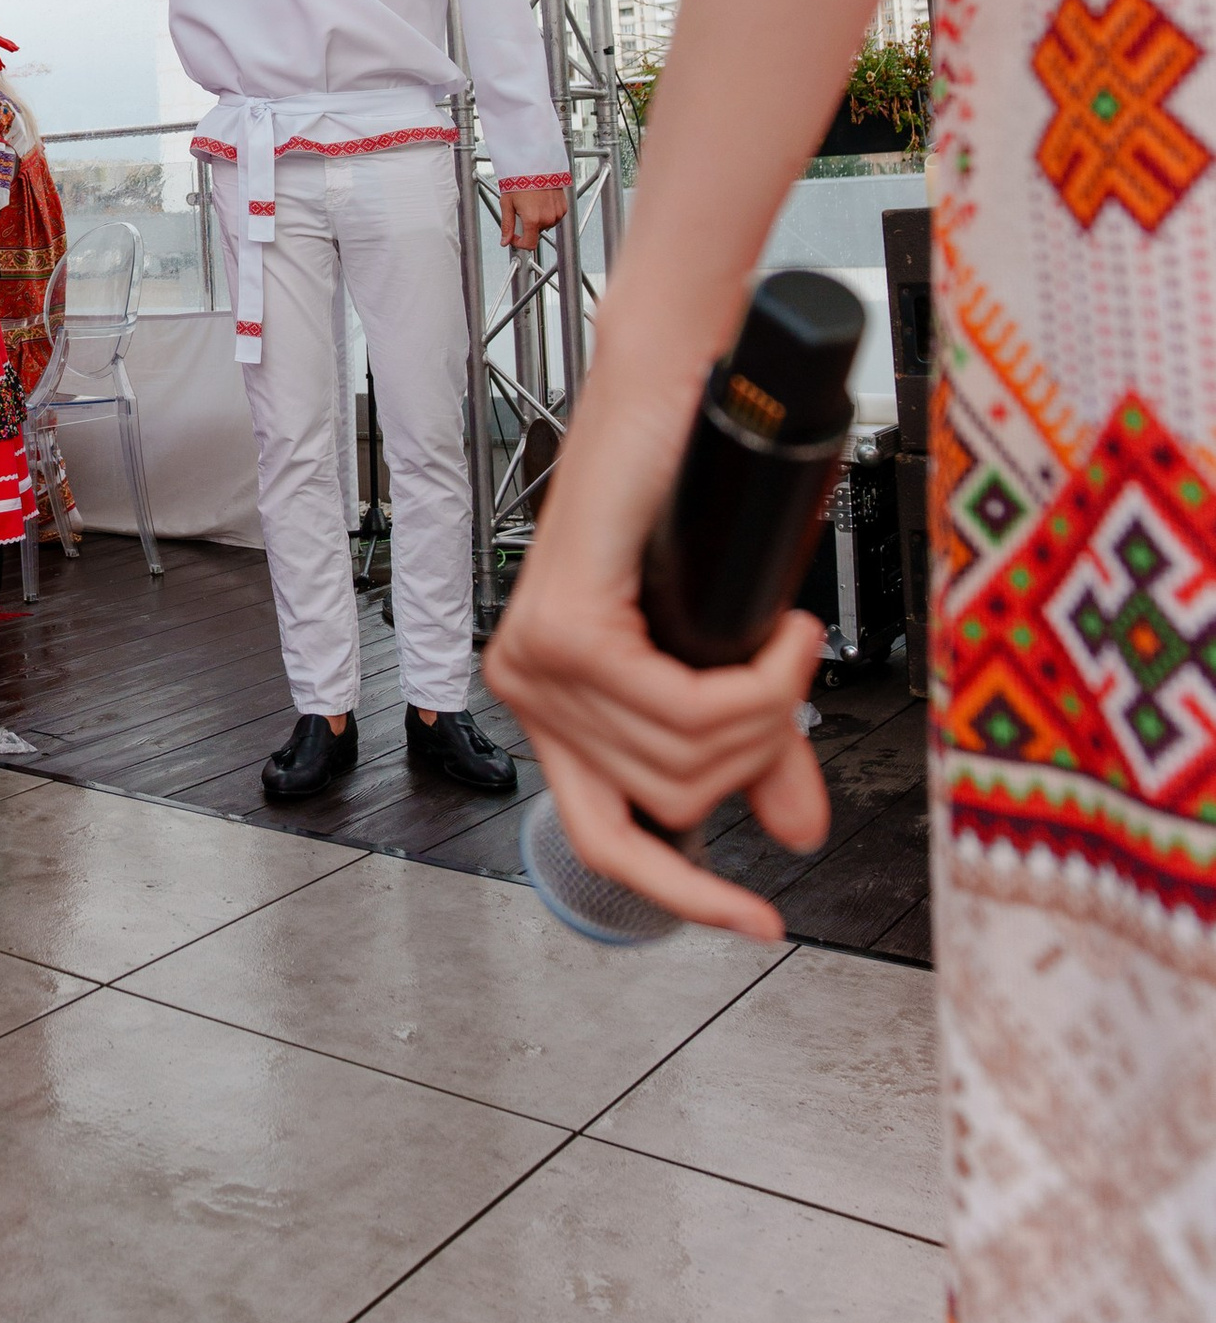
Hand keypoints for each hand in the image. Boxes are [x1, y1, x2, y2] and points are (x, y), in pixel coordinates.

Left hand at [484, 327, 827, 941]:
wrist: (672, 399)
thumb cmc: (689, 508)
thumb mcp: (721, 651)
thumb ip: (749, 744)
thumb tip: (795, 832)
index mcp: (552, 708)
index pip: (604, 844)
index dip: (685, 895)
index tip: (756, 923)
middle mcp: (527, 691)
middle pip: (675, 800)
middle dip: (762, 751)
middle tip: (792, 679)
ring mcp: (536, 663)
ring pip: (688, 755)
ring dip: (771, 709)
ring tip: (788, 644)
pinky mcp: (563, 630)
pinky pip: (685, 707)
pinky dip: (761, 681)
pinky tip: (781, 635)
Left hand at [501, 182, 570, 254]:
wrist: (535, 164)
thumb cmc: (520, 180)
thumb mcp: (508, 203)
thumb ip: (507, 225)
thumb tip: (505, 240)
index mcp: (532, 219)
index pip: (529, 244)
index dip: (520, 243)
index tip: (515, 237)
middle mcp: (547, 218)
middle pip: (536, 232)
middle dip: (527, 225)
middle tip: (521, 211)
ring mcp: (557, 212)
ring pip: (546, 224)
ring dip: (538, 219)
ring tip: (531, 203)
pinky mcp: (563, 206)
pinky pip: (554, 216)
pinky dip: (547, 212)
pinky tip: (540, 201)